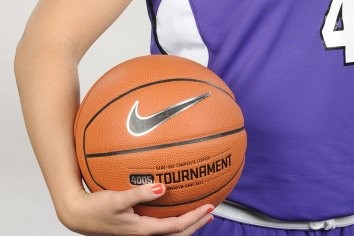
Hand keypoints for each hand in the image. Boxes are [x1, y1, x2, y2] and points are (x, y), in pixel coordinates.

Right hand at [60, 183, 213, 234]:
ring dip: (187, 224)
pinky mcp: (135, 226)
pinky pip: (160, 226)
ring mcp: (140, 232)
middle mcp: (144, 234)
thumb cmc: (95, 209)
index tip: (209, 209)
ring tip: (199, 213)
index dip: (194, 219)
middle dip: (196, 224)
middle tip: (211, 212)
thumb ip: (139, 194)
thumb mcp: (116, 199)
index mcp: (142, 230)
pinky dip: (173, 220)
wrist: (77, 215)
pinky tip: (173, 207)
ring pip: (170, 233)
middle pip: (177, 235)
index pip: (175, 228)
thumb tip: (161, 187)